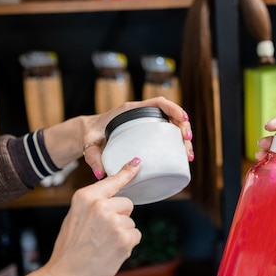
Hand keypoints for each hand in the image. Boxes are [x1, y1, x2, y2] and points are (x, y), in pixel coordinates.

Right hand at [0, 158, 143, 275]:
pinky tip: (110, 253)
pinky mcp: (125, 238)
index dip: (127, 172)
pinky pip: (135, 235)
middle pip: (127, 203)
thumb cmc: (70, 250)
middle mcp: (100, 205)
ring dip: (122, 234)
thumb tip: (114, 200)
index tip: (138, 162)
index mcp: (85, 197)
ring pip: (131, 222)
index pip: (112, 181)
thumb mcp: (75, 218)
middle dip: (120, 217)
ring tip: (102, 246)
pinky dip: (127, 245)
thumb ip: (94, 205)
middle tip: (101, 235)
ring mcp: (114, 221)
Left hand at [44, 96, 193, 179]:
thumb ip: (92, 157)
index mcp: (130, 110)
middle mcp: (140, 113)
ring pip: (170, 125)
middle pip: (170, 114)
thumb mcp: (89, 144)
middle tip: (187, 142)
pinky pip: (166, 133)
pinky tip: (181, 156)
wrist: (87, 132)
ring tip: (188, 155)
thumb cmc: (89, 135)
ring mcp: (145, 122)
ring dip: (183, 137)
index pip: (158, 102)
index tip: (183, 120)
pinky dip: (176, 143)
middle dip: (183, 126)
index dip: (174, 109)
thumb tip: (101, 173)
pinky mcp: (146, 131)